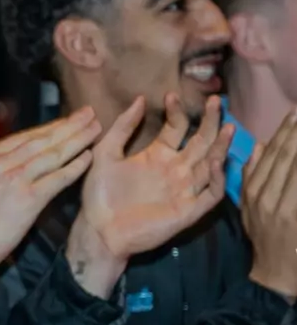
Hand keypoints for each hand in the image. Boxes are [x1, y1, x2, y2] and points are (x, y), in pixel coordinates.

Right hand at [0, 107, 100, 288]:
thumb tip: (9, 164)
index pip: (25, 136)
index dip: (50, 126)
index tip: (68, 120)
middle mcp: (0, 163)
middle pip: (42, 139)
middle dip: (69, 125)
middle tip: (89, 114)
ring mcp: (14, 179)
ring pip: (53, 153)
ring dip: (77, 140)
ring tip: (95, 130)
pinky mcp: (27, 199)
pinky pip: (58, 178)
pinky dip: (75, 166)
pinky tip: (88, 157)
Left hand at [65, 95, 231, 296]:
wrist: (98, 230)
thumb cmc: (99, 194)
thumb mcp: (105, 154)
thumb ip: (123, 128)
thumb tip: (140, 99)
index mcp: (157, 155)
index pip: (176, 128)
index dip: (177, 112)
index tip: (171, 94)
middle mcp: (175, 169)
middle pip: (201, 141)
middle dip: (210, 122)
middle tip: (216, 100)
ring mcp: (184, 189)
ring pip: (212, 164)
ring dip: (220, 146)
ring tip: (227, 127)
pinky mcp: (189, 210)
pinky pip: (210, 193)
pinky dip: (216, 179)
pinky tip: (214, 162)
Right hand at [244, 111, 296, 299]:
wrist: (276, 273)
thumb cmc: (264, 240)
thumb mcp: (249, 209)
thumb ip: (250, 178)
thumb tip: (257, 147)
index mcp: (252, 192)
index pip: (268, 156)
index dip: (282, 134)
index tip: (292, 115)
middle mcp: (266, 196)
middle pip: (284, 158)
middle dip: (295, 133)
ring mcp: (284, 207)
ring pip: (295, 168)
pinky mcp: (296, 215)